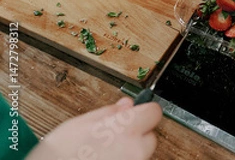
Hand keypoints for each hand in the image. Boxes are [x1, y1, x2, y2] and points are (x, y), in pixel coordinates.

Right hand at [26, 97, 161, 159]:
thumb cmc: (56, 157)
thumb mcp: (77, 124)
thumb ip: (108, 113)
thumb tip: (126, 105)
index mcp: (125, 129)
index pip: (154, 112)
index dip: (143, 112)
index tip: (134, 114)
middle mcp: (135, 149)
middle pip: (149, 137)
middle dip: (135, 135)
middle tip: (112, 137)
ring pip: (140, 154)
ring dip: (128, 152)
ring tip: (102, 154)